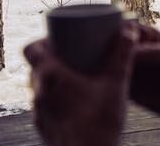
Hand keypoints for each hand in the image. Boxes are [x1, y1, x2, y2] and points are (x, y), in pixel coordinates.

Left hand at [23, 25, 136, 145]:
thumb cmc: (99, 122)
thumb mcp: (116, 83)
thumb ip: (122, 53)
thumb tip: (129, 28)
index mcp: (49, 76)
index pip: (30, 48)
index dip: (41, 40)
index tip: (58, 39)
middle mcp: (38, 93)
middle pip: (35, 68)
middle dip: (52, 59)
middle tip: (72, 55)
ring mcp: (39, 114)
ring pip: (39, 89)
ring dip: (53, 82)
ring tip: (75, 79)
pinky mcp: (44, 130)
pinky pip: (45, 108)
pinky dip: (56, 102)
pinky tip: (74, 105)